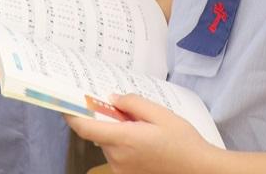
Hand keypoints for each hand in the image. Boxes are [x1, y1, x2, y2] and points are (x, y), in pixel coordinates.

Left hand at [66, 95, 217, 173]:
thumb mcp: (161, 114)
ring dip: (117, 132)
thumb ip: (133, 104)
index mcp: (124, 140)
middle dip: (107, 119)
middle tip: (126, 108)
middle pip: (100, 133)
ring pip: (109, 144)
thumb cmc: (183, 142)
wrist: (198, 170)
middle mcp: (118, 158)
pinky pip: (117, 155)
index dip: (73, 115)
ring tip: (144, 127)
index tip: (66, 103)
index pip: (87, 128)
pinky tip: (145, 140)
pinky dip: (123, 144)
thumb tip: (113, 99)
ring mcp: (121, 169)